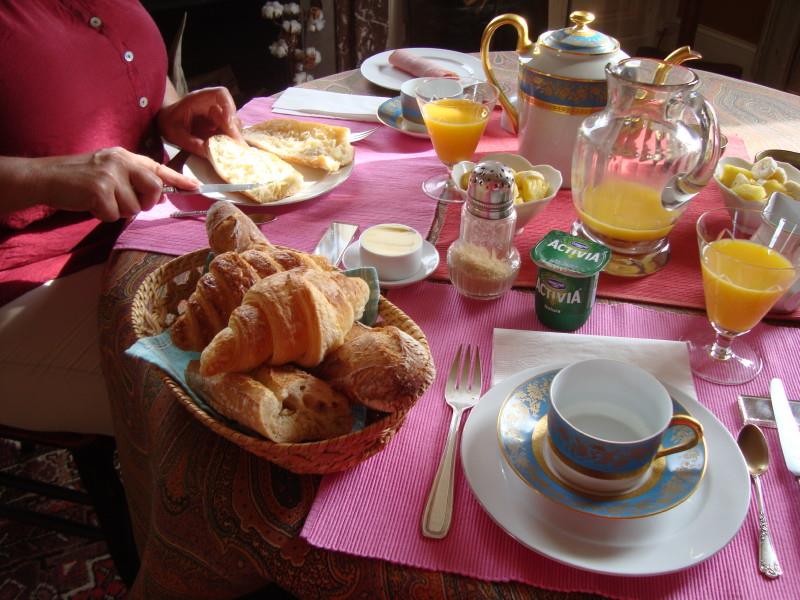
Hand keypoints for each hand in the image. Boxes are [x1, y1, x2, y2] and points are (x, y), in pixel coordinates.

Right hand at [7, 148, 199, 221]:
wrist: (47, 177)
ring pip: (133, 207)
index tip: (196, 187)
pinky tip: (91, 204)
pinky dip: (103, 215)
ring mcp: (110, 175)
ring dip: (118, 210)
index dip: (179, 180)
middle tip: (124, 200)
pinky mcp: (99, 191)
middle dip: (144, 202)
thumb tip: (157, 193)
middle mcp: (121, 162)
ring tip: (100, 199)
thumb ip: (132, 176)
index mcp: (125, 156)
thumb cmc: (80, 178)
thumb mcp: (109, 169)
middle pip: (154, 189)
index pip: (158, 168)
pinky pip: (114, 215)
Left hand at [157, 87, 244, 156]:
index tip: (229, 122)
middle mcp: (212, 105)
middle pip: (231, 113)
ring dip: (234, 137)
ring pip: (233, 123)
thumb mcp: (175, 133)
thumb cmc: (169, 122)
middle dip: (234, 130)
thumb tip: (208, 152)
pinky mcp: (219, 126)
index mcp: (200, 98)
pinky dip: (231, 142)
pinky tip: (230, 151)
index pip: (220, 94)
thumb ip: (190, 141)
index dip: (228, 106)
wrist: (167, 122)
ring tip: (234, 150)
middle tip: (237, 146)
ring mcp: (217, 116)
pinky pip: (229, 133)